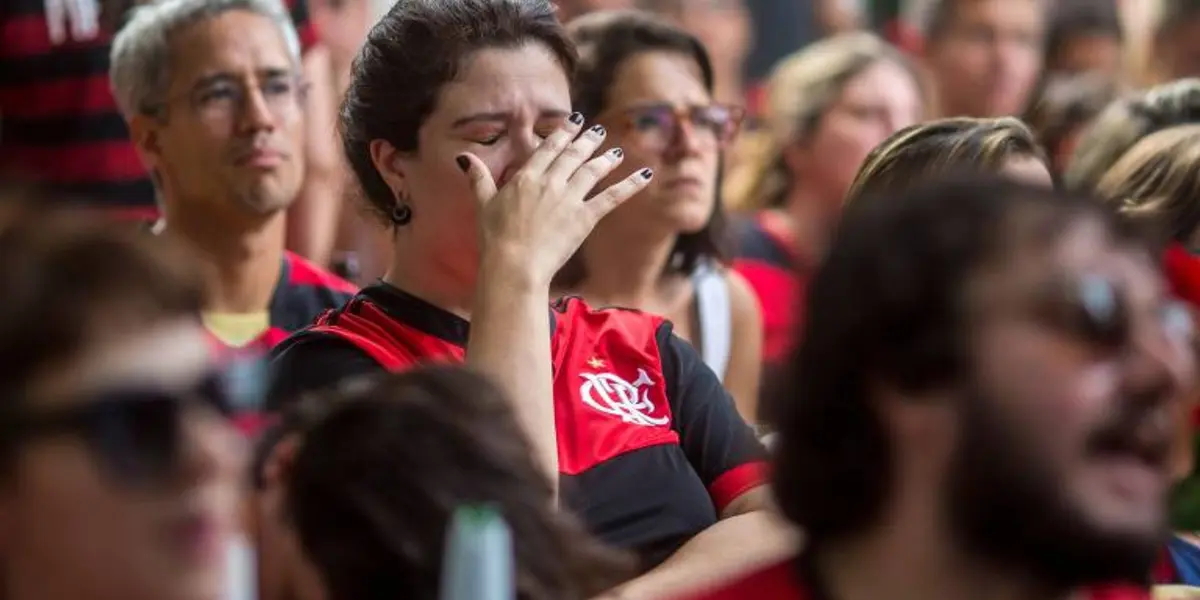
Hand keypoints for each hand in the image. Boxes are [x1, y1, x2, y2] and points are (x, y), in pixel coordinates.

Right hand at [457, 112, 653, 287]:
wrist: (514, 264)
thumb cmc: (495, 239)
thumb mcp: (483, 204)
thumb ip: (479, 178)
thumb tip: (464, 157)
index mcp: (526, 178)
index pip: (548, 149)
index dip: (563, 133)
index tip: (574, 122)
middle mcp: (550, 183)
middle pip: (573, 155)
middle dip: (587, 141)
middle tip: (597, 130)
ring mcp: (569, 199)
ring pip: (592, 171)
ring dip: (606, 159)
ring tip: (617, 151)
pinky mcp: (585, 218)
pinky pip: (611, 197)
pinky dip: (629, 186)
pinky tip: (643, 175)